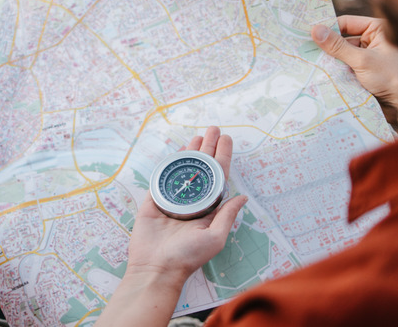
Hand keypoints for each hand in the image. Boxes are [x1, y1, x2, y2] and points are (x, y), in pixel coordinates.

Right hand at [97, 127, 245, 326]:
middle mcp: (192, 201)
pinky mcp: (154, 200)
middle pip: (202, 168)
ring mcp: (173, 200)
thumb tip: (243, 196)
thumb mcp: (215, 238)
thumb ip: (227, 216)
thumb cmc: (187, 257)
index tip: (227, 139)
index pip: (218, 176)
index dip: (223, 156)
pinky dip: (170, 163)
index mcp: (208, 209)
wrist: (155, 268)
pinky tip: (177, 151)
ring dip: (191, 151)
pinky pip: (163, 177)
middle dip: (208, 147)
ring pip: (183, 169)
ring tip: (198, 135)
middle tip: (213, 128)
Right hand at [312, 15, 397, 129]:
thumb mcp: (362, 60)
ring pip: (342, 54)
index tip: (308, 34)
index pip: (346, 23)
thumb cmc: (391, 78)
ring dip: (330, 61)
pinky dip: (335, 70)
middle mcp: (373, 40)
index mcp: (378, 29)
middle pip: (342, 39)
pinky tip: (321, 73)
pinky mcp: (365, 70)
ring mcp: (369, 56)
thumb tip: (315, 30)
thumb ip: (338, 46)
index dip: (328, 28)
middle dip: (327, 47)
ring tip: (309, 63)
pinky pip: (345, 66)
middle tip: (304, 50)